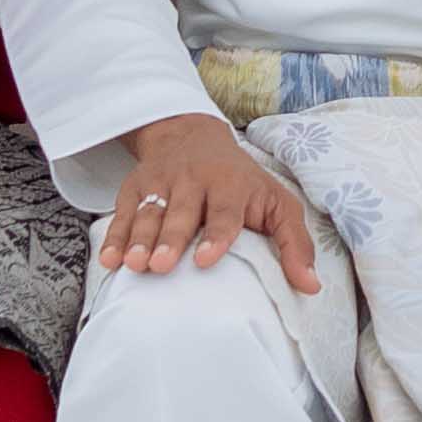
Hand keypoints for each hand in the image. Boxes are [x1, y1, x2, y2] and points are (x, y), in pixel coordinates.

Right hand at [101, 110, 322, 290]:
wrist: (192, 134)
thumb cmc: (242, 182)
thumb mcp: (277, 203)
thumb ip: (294, 244)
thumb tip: (311, 287)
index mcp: (232, 185)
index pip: (225, 211)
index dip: (216, 235)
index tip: (206, 260)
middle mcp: (194, 180)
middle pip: (181, 213)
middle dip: (170, 239)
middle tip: (161, 266)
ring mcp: (161, 182)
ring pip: (149, 213)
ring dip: (139, 239)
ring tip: (134, 265)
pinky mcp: (135, 187)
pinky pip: (123, 213)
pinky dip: (115, 236)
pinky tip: (110, 260)